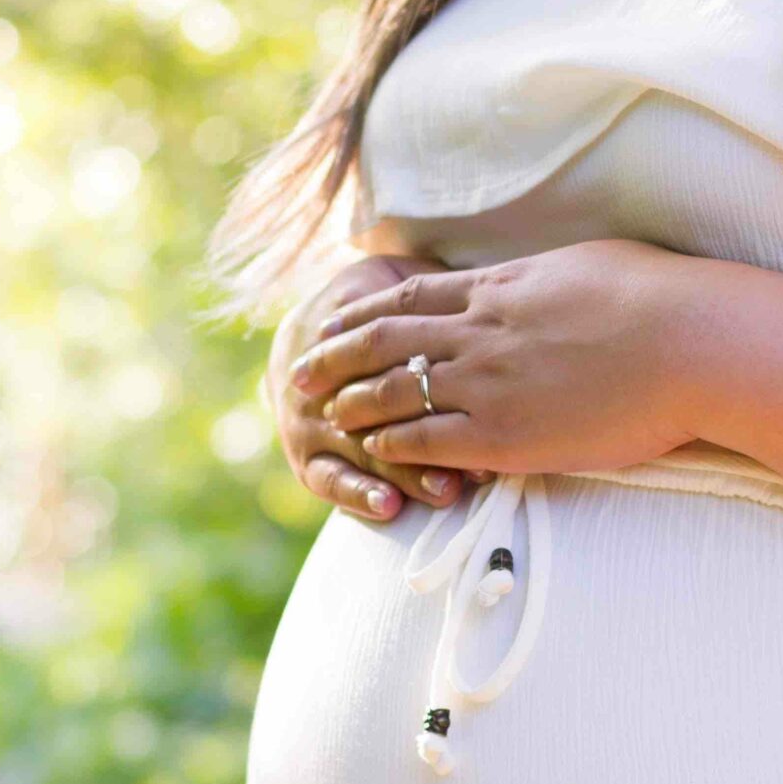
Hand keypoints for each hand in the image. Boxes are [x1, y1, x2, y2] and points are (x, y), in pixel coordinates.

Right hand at [266, 253, 466, 520]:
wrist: (301, 338)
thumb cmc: (377, 308)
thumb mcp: (391, 277)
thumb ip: (422, 282)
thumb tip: (472, 280)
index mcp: (348, 329)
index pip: (386, 349)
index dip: (431, 370)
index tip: (481, 394)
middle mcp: (322, 376)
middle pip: (376, 404)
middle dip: (428, 429)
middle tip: (479, 456)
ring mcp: (308, 420)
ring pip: (360, 447)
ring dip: (404, 470)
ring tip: (444, 490)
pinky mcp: (306, 458)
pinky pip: (328, 479)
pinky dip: (358, 493)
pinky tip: (390, 507)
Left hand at [286, 239, 709, 475]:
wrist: (692, 344)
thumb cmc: (663, 300)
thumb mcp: (590, 265)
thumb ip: (547, 280)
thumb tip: (540, 280)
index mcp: (500, 286)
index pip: (409, 298)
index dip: (362, 313)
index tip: (334, 321)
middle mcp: (480, 331)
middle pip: (383, 341)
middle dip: (335, 358)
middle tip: (300, 374)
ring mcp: (488, 383)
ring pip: (395, 391)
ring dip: (355, 405)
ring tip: (327, 417)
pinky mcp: (506, 435)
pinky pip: (428, 440)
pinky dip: (394, 444)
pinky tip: (376, 452)